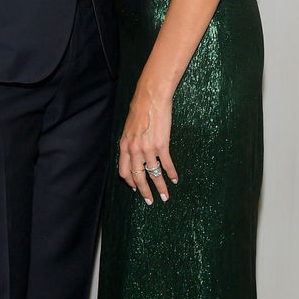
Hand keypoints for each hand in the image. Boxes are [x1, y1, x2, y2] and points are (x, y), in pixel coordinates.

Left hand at [118, 86, 176, 203]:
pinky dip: (171, 174)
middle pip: (137, 178)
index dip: (130, 182)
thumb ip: (130, 142)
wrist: (151, 97)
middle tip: (150, 201)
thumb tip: (133, 152)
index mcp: (124, 146)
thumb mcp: (129, 128)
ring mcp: (148, 148)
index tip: (136, 189)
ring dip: (160, 187)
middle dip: (144, 192)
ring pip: (153, 174)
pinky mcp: (161, 145)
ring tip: (165, 196)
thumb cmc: (140, 109)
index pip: (124, 172)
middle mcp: (134, 150)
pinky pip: (166, 165)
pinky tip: (175, 179)